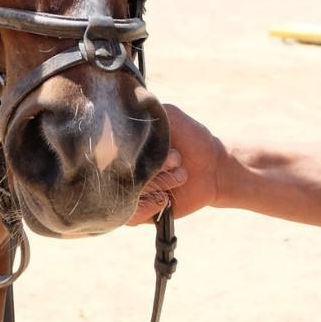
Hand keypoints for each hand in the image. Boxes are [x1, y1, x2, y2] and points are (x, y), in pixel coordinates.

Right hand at [127, 104, 223, 224]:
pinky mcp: (142, 210)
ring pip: (125, 195)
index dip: (128, 150)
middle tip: (176, 159)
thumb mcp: (169, 116)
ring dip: (156, 185)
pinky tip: (167, 197)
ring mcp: (130, 190)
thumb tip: (122, 104)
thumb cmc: (192, 137)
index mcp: (124, 146)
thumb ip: (145, 109)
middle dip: (152, 168)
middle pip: (117, 174)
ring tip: (179, 175)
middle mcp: (122, 168)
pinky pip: (130, 217)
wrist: (216, 167)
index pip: (103, 150)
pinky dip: (148, 207)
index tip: (156, 148)